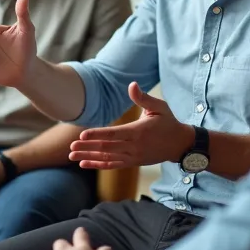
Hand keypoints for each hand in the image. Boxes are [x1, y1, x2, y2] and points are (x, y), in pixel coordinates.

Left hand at [67, 83, 193, 169]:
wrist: (180, 145)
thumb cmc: (168, 122)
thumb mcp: (159, 106)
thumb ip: (143, 98)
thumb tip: (132, 85)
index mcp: (138, 132)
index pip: (114, 134)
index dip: (97, 135)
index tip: (82, 135)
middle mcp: (134, 146)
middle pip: (107, 148)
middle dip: (88, 147)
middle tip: (70, 147)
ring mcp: (133, 157)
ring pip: (107, 158)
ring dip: (89, 157)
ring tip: (72, 156)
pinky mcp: (132, 162)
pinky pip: (112, 165)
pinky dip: (98, 165)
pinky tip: (84, 164)